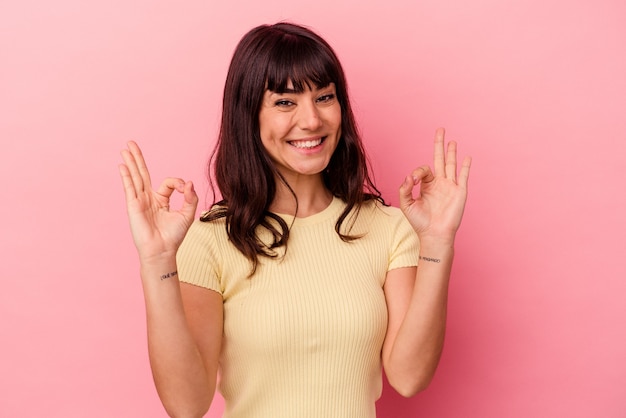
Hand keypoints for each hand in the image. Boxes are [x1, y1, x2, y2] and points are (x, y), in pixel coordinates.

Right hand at [119, 141, 197, 261]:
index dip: (179, 183)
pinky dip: (126, 176)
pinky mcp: (134, 206)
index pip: (168, 183)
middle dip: (138, 158)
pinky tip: (122, 165)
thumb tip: (190, 183)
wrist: (162, 251)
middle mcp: (149, 199)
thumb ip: (191, 198)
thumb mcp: (188, 215)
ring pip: (135, 177)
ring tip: (125, 148)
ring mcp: (140, 201)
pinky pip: (130, 187)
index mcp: (161, 200)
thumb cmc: (174, 237)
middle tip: (131, 143)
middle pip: (143, 173)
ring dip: (130, 162)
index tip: (186, 190)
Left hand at [399, 128, 470, 240]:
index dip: (417, 172)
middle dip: (439, 145)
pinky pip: (463, 176)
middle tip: (440, 130)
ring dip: (452, 152)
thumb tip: (409, 176)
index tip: (413, 181)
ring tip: (452, 140)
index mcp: (427, 185)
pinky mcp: (460, 192)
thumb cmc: (420, 222)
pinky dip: (465, 166)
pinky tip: (467, 157)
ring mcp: (450, 186)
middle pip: (439, 159)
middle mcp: (439, 183)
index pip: (423, 170)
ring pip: (451, 165)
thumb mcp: (406, 204)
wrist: (434, 234)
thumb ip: (404, 189)